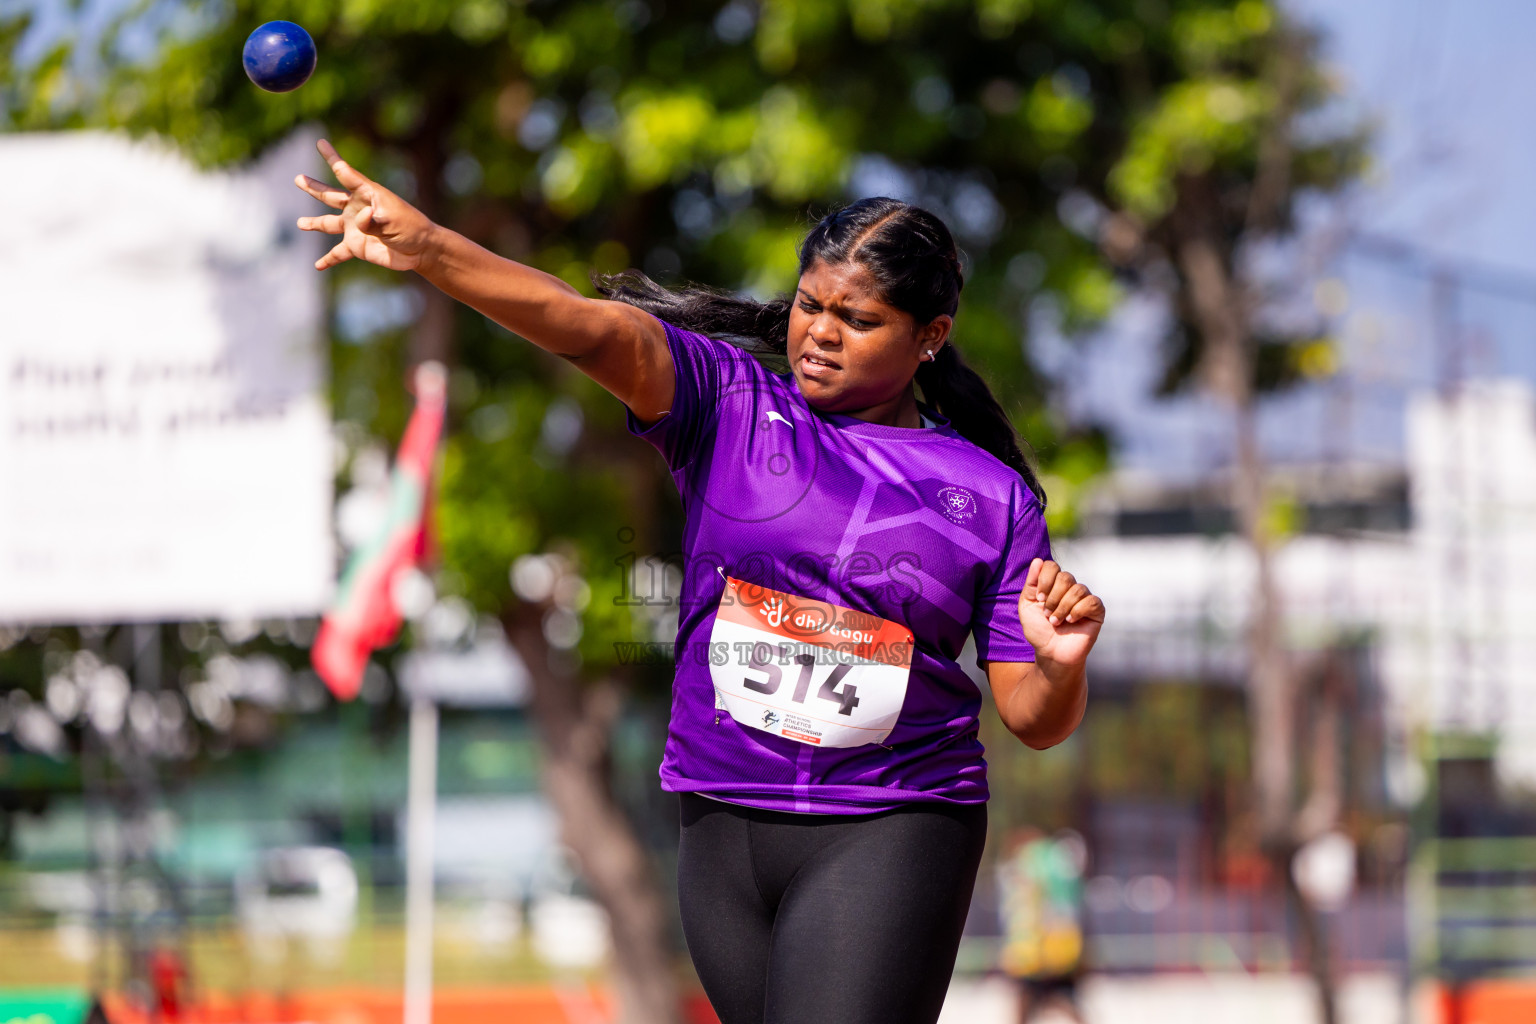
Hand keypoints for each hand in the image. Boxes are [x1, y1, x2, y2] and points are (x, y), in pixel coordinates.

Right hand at [294, 139, 437, 271]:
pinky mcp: (357, 246)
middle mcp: (357, 208)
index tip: (321, 143)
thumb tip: (359, 217)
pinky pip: (338, 253)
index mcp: (367, 195)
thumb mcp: (392, 220)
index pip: (346, 174)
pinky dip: (328, 259)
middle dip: (314, 188)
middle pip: (330, 196)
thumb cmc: (411, 227)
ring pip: (328, 224)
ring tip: (300, 224)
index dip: (333, 158)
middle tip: (298, 179)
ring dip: (314, 224)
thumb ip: (372, 220)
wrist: (421, 249)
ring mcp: (355, 228)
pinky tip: (318, 266)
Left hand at [1018, 558, 1103, 667]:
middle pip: (1065, 577)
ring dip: (1063, 607)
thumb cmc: (1038, 630)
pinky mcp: (1096, 611)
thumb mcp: (1027, 605)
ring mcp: (1084, 598)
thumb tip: (1038, 560)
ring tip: (1056, 622)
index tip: (1039, 598)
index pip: (1052, 566)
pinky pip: (1091, 601)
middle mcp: (1070, 588)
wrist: (1050, 653)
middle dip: (1053, 597)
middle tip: (1047, 614)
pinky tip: (1071, 621)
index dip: (1045, 580)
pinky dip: (1078, 611)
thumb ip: (1031, 583)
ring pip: (1078, 589)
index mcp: (1054, 584)